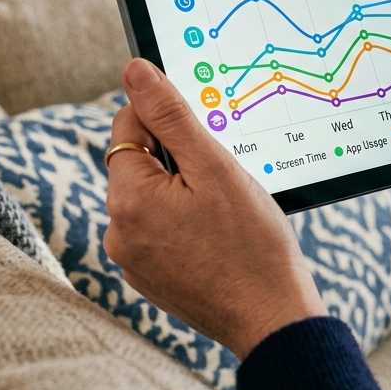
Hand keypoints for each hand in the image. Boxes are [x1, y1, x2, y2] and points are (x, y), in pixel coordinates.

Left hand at [102, 58, 326, 358]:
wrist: (272, 318)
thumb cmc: (252, 244)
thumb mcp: (214, 167)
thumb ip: (170, 115)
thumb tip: (134, 71)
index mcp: (128, 200)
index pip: (128, 127)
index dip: (166, 119)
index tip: (204, 132)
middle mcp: (118, 233)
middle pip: (138, 164)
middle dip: (177, 160)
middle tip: (223, 177)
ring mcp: (132, 261)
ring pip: (151, 199)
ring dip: (181, 192)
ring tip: (225, 212)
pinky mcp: (150, 279)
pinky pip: (159, 232)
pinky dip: (183, 225)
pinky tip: (219, 237)